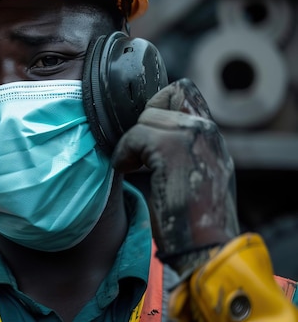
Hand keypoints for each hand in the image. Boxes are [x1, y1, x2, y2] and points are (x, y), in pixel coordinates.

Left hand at [112, 78, 239, 273]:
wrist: (206, 246)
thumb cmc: (194, 220)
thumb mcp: (196, 174)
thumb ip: (182, 149)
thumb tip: (149, 136)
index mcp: (212, 137)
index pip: (183, 91)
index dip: (158, 104)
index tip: (145, 132)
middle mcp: (206, 130)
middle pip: (161, 100)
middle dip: (141, 126)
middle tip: (136, 153)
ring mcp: (192, 136)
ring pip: (146, 118)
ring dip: (132, 142)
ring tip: (132, 164)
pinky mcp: (172, 150)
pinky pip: (135, 136)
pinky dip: (125, 153)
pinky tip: (128, 170)